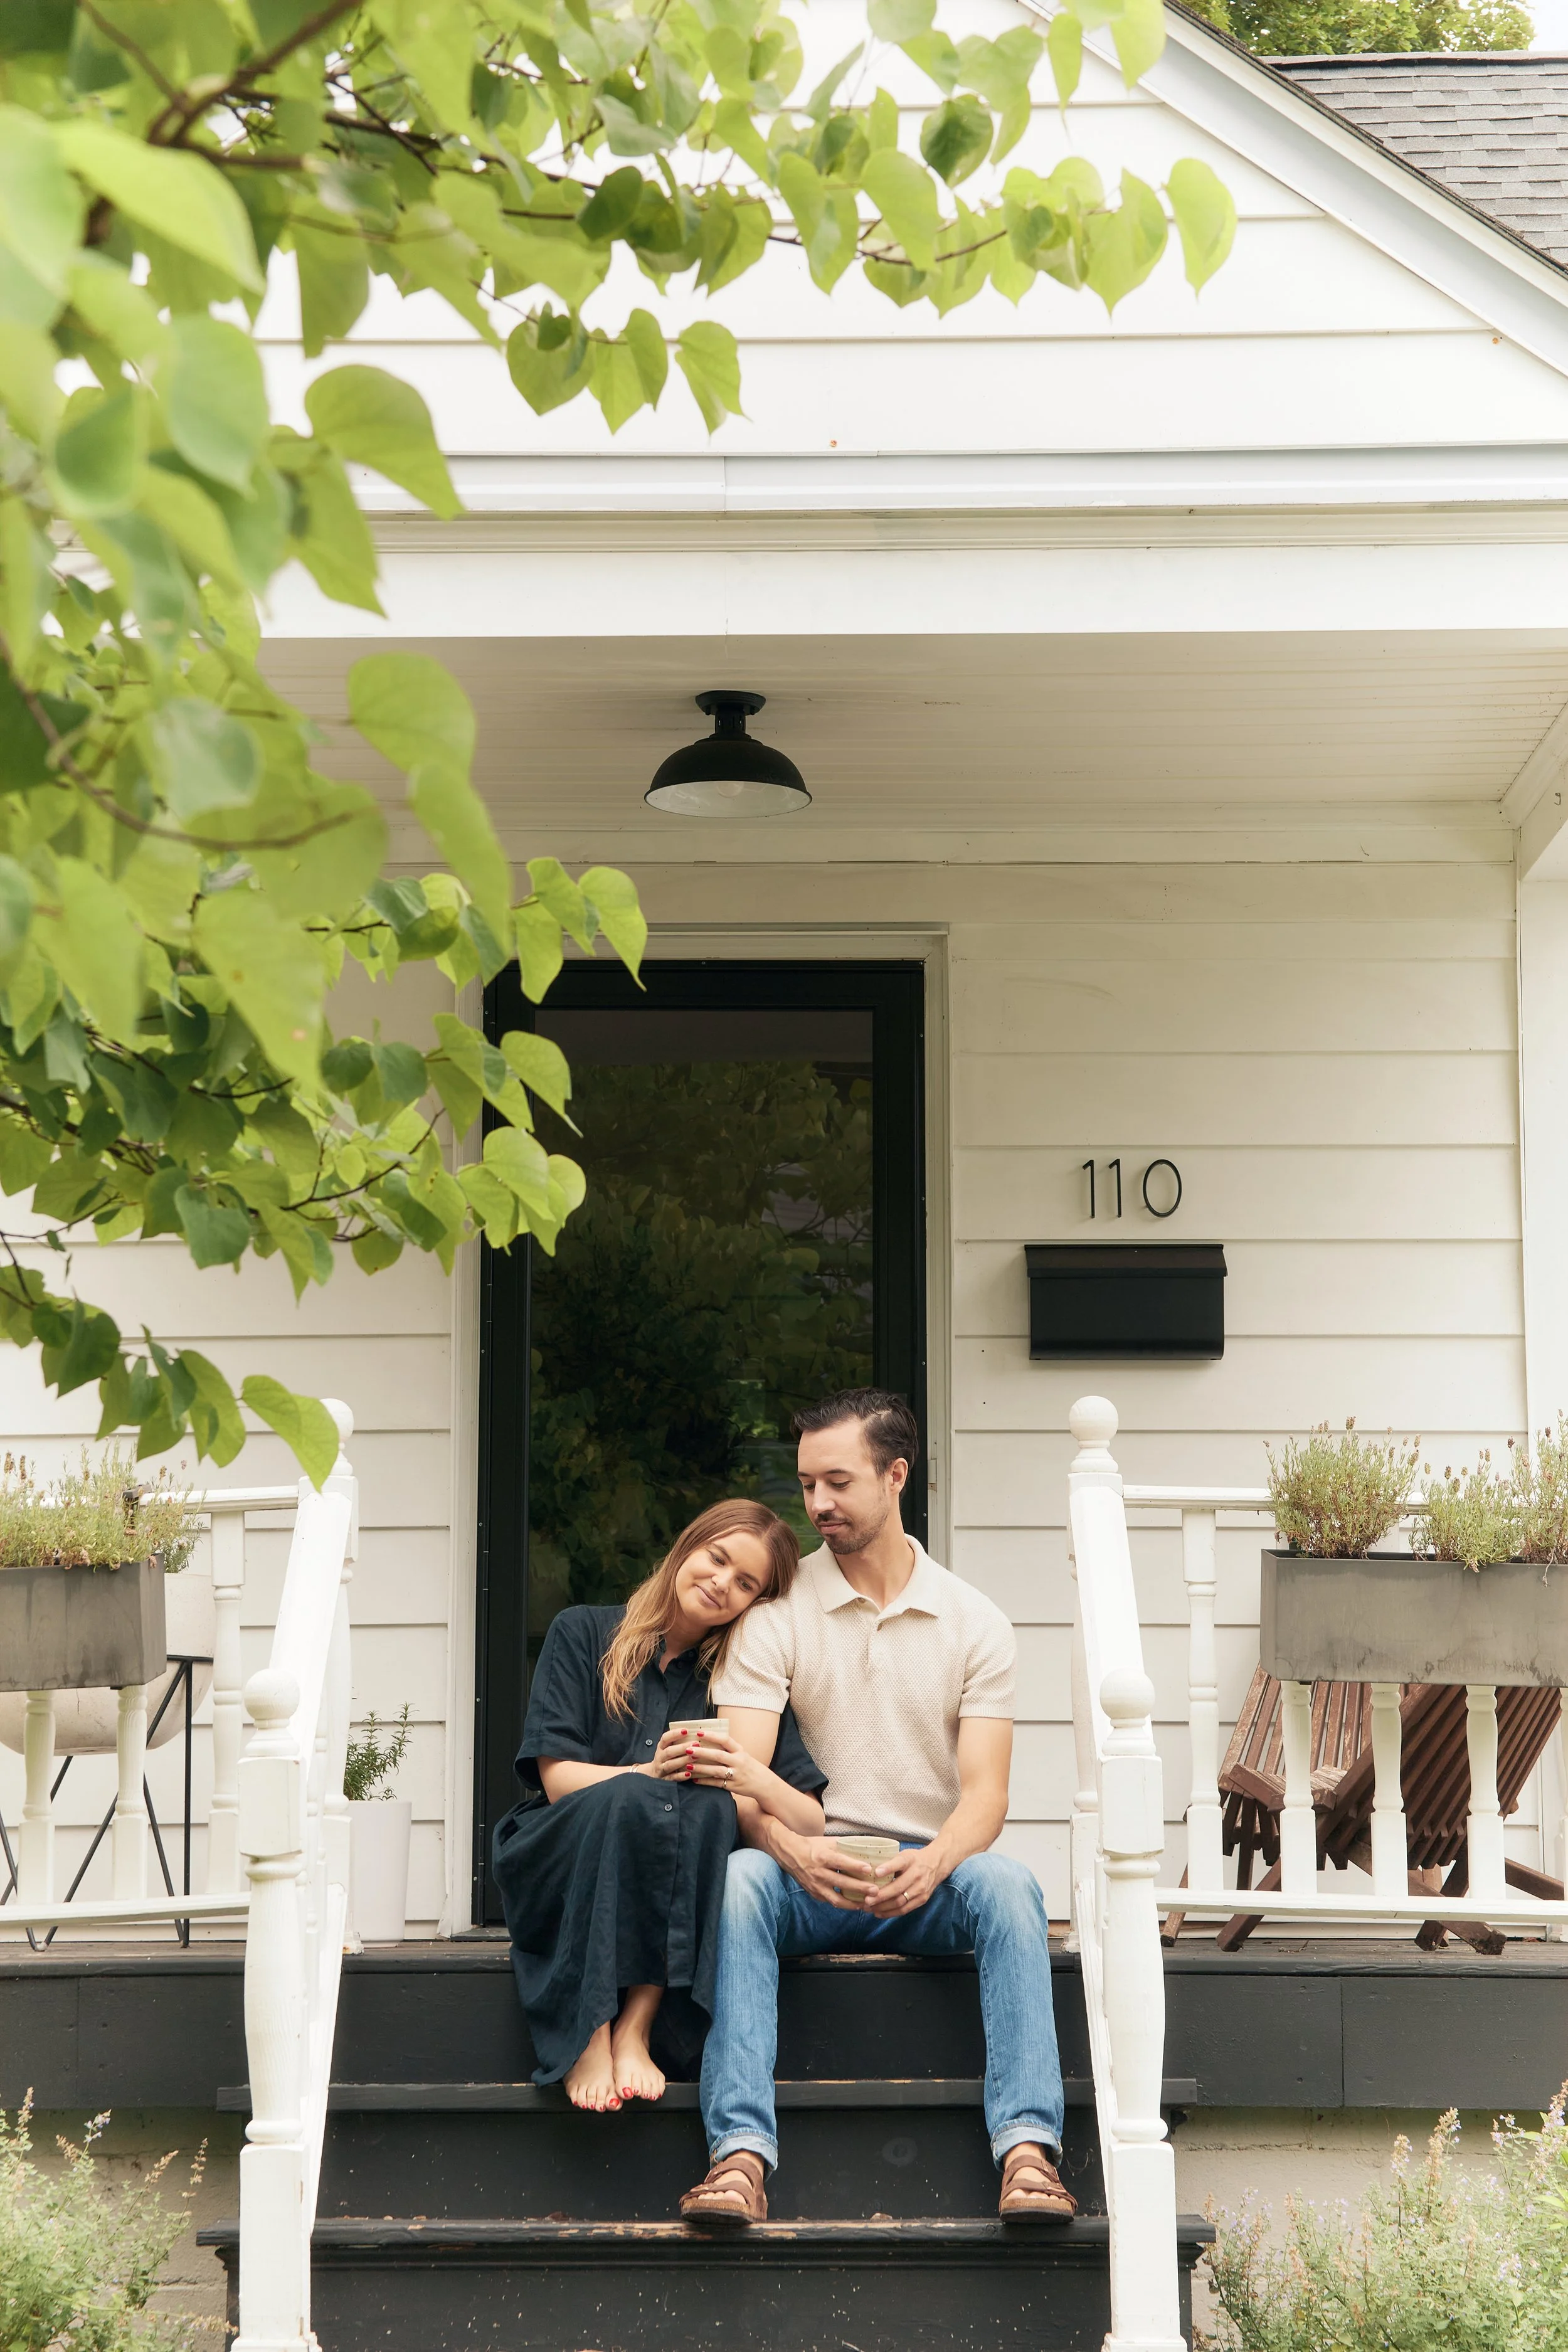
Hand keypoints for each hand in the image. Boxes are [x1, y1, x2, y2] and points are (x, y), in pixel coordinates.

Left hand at [650, 1725, 762, 1799]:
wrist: (763, 1783)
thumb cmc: (749, 1766)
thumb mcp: (742, 1754)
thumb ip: (728, 1748)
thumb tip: (708, 1739)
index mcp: (740, 1750)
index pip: (725, 1739)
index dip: (711, 1735)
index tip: (698, 1732)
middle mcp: (738, 1761)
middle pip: (718, 1755)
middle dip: (702, 1752)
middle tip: (688, 1749)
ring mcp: (736, 1774)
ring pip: (715, 1770)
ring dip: (700, 1768)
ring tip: (687, 1766)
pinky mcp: (733, 1786)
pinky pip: (716, 1783)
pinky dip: (705, 1782)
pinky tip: (695, 1779)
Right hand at [769, 1827, 883, 1910]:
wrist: (789, 1854)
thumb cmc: (811, 1846)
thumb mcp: (827, 1841)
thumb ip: (844, 1845)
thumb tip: (864, 1847)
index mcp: (822, 1856)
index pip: (840, 1862)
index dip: (855, 1866)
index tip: (869, 1869)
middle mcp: (818, 1872)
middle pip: (842, 1883)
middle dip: (860, 1888)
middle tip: (875, 1890)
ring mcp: (816, 1885)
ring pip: (836, 1899)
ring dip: (853, 1903)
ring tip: (867, 1903)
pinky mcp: (814, 1893)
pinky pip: (831, 1901)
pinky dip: (844, 1905)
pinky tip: (855, 1905)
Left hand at [864, 1843, 948, 1918]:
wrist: (936, 1864)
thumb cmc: (914, 1859)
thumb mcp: (903, 1854)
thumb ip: (890, 1862)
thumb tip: (868, 1872)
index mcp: (910, 1860)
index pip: (899, 1863)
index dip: (887, 1868)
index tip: (876, 1873)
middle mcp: (917, 1875)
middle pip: (898, 1888)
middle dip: (880, 1896)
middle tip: (866, 1900)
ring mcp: (921, 1889)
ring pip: (900, 1902)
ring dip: (883, 1907)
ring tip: (869, 1908)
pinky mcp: (922, 1900)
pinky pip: (904, 1909)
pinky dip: (890, 1913)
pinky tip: (878, 1913)